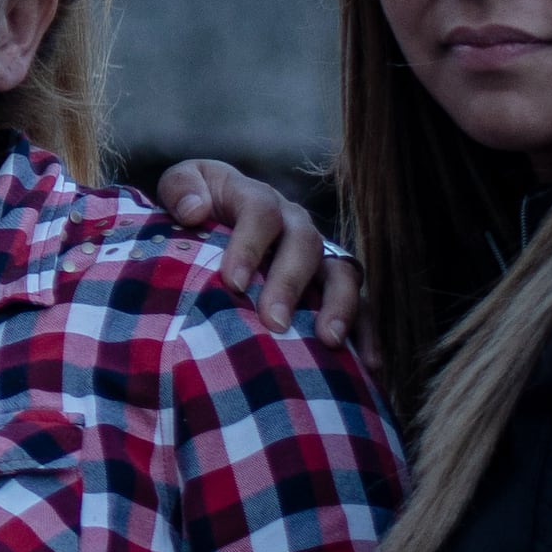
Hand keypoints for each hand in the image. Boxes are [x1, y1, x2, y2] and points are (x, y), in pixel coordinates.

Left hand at [152, 160, 353, 346]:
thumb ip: (181, 190)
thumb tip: (195, 210)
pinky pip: (361, 304)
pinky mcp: (332, 283)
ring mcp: (318, 254)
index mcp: (257, 198)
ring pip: (341, 272)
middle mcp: (295, 223)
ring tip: (328, 341)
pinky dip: (367, 332)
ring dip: (339, 306)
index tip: (231, 283)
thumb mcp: (181, 186)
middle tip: (274, 322)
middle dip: (290, 283)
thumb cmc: (195, 206)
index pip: (261, 212)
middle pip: (304, 244)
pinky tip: (370, 365)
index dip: (248, 245)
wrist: (213, 216)